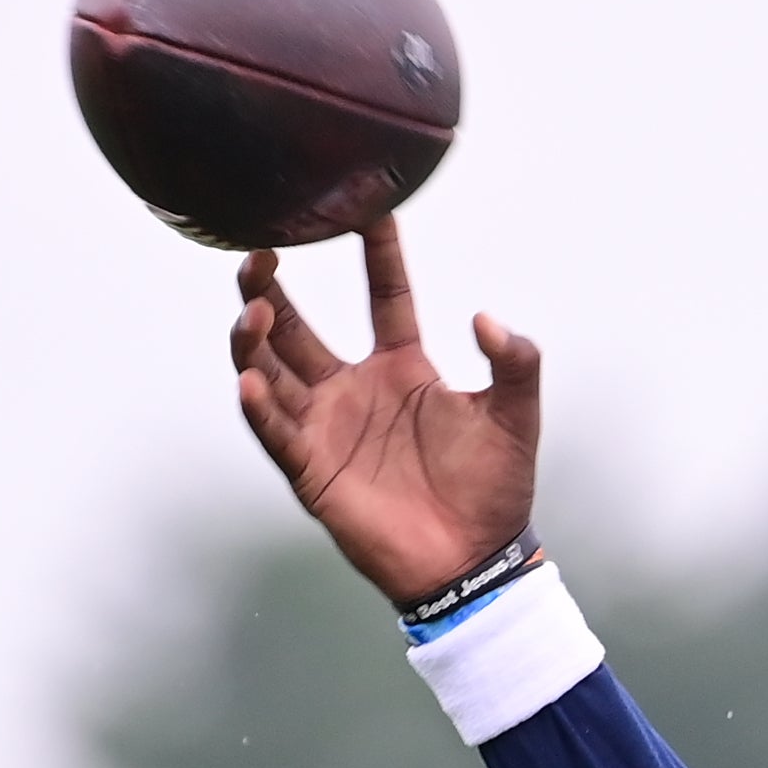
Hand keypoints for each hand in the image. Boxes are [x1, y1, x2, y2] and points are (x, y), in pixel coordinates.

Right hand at [229, 216, 540, 608]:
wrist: (476, 563)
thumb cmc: (495, 490)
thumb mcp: (515, 416)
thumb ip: (515, 361)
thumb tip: (486, 317)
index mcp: (403, 365)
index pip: (383, 293)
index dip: (375, 251)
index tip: (363, 204)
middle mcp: (355, 388)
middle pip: (297, 326)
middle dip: (271, 289)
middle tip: (258, 251)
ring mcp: (328, 427)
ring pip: (272, 371)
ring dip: (255, 340)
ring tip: (252, 309)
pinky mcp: (313, 472)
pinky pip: (278, 433)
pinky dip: (261, 409)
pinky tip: (251, 383)